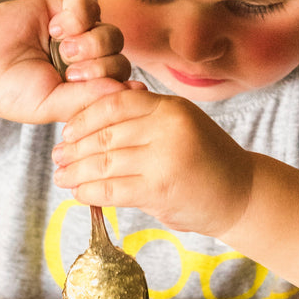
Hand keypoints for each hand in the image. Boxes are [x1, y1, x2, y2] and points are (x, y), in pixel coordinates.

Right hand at [0, 0, 131, 122]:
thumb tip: (131, 91)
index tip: (94, 93)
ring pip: (112, 35)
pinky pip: (92, 7)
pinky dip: (79, 17)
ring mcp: (80, 36)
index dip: (115, 90)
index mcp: (86, 92)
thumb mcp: (50, 105)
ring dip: (91, 44)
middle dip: (100, 69)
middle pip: (121, 63)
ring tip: (63, 50)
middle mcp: (88, 65)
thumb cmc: (9, 91)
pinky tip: (55, 28)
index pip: (120, 90)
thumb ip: (89, 100)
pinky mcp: (68, 8)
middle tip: (70, 73)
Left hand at [52, 87, 251, 237]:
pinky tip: (79, 193)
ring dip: (76, 172)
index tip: (67, 131)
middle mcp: (167, 128)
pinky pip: (112, 189)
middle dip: (74, 148)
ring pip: (104, 163)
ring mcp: (163, 159)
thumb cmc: (207, 161)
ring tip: (61, 177)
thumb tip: (95, 119)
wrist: (242, 195)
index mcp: (170, 107)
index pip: (114, 104)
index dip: (84, 117)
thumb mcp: (182, 126)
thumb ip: (146, 120)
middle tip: (57, 157)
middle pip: (105, 135)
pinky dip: (90, 192)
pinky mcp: (159, 190)